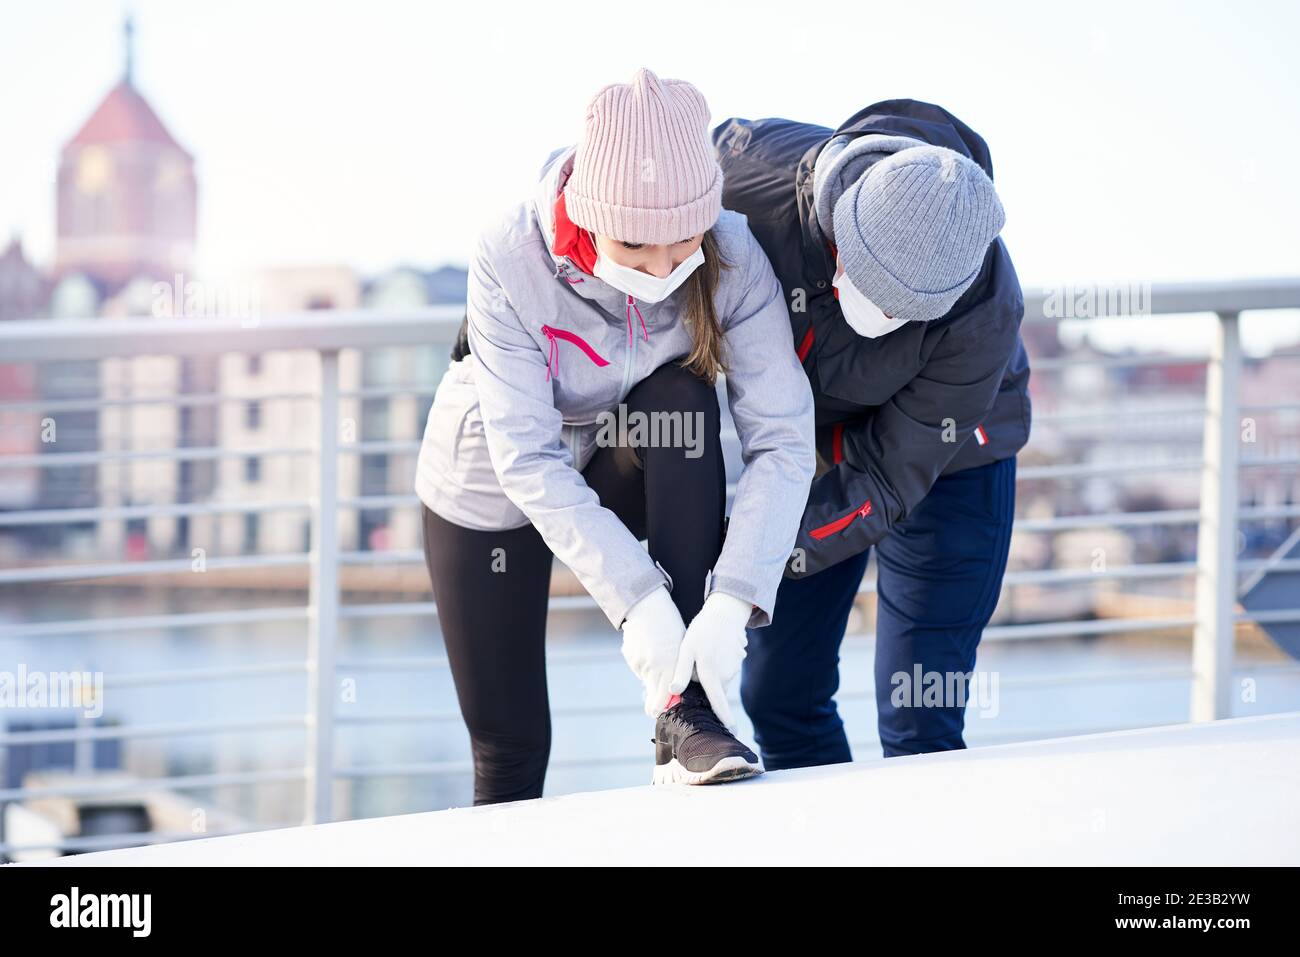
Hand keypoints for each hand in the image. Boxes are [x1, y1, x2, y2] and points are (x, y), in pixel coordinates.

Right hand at [620, 587, 685, 717]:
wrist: (648, 607)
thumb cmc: (671, 626)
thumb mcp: (681, 648)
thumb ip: (679, 670)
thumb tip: (676, 690)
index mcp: (670, 666)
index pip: (665, 700)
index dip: (663, 710)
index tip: (663, 714)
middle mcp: (654, 668)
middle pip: (652, 700)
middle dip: (654, 706)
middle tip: (655, 709)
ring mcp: (640, 664)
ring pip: (646, 681)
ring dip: (651, 678)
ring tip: (658, 659)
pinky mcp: (631, 658)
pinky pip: (639, 668)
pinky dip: (644, 665)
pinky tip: (649, 650)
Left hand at [671, 592, 751, 730]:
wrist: (726, 611)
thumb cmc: (703, 630)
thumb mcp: (687, 648)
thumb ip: (682, 671)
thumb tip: (674, 692)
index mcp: (711, 673)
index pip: (718, 702)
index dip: (724, 718)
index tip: (731, 731)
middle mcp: (725, 674)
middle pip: (713, 690)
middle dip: (705, 685)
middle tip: (695, 664)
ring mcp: (734, 668)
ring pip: (719, 679)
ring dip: (711, 673)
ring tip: (704, 653)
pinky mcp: (738, 661)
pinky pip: (725, 669)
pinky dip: (718, 664)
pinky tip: (714, 649)